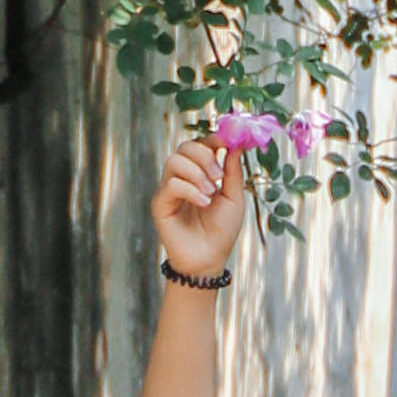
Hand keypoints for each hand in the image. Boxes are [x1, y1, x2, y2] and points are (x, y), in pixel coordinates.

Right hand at [152, 132, 247, 280]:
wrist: (210, 258)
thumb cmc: (222, 229)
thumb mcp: (234, 196)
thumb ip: (233, 170)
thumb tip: (236, 143)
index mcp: (201, 173)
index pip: (200, 144)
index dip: (212, 139)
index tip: (225, 141)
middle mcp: (183, 177)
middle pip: (185, 147)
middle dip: (204, 155)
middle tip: (218, 174)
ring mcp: (170, 189)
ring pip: (175, 161)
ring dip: (196, 173)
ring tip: (210, 193)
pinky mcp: (161, 203)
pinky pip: (171, 184)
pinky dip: (189, 190)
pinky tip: (203, 203)